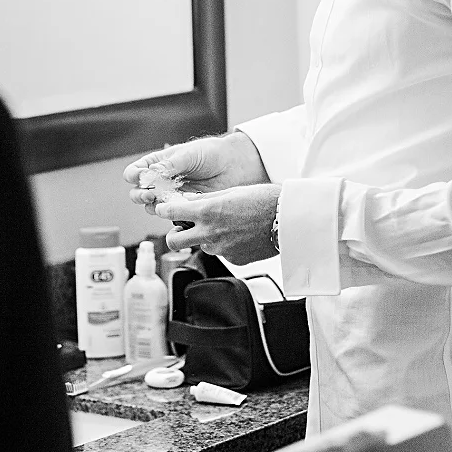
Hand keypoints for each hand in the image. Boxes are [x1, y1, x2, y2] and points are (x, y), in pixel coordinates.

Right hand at [124, 130, 268, 212]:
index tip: (140, 177)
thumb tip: (151, 172)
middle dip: (139, 194)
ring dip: (152, 206)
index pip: (136, 171)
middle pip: (138, 192)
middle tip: (149, 194)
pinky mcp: (184, 208)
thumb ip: (170, 165)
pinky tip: (175, 209)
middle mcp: (161, 181)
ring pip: (151, 206)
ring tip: (160, 201)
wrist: (235, 166)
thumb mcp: (189, 154)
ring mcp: (171, 196)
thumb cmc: (212, 154)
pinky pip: (170, 215)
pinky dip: (169, 214)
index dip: (134, 175)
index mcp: (158, 163)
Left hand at [160, 184, 280, 265]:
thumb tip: (187, 201)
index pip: (170, 213)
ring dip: (204, 237)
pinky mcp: (232, 260)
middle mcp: (209, 233)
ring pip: (200, 246)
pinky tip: (238, 235)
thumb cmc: (264, 200)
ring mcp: (220, 249)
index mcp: (207, 211)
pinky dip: (223, 245)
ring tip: (224, 226)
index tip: (163, 209)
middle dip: (174, 234)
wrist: (288, 220)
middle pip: (173, 241)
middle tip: (183, 227)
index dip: (163, 210)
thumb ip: (205, 199)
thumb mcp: (230, 192)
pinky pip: (220, 252)